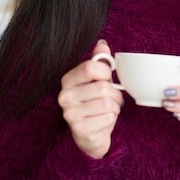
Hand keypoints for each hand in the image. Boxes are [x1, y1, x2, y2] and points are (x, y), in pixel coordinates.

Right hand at [58, 40, 122, 158]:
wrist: (90, 134)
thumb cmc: (94, 103)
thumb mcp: (97, 80)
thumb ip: (99, 62)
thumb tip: (102, 45)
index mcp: (68, 80)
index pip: (90, 67)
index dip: (106, 72)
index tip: (107, 78)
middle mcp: (65, 97)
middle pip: (102, 87)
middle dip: (115, 94)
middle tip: (112, 99)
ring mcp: (70, 114)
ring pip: (108, 104)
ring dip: (115, 108)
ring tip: (107, 110)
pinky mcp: (80, 130)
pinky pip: (108, 119)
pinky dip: (112, 120)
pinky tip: (103, 121)